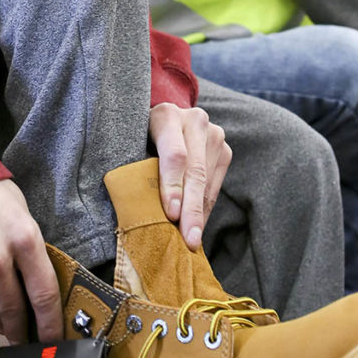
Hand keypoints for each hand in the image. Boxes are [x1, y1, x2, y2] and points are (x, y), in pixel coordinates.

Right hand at [0, 180, 62, 343]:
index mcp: (24, 240)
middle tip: (29, 342)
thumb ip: (31, 253)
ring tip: (6, 325)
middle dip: (23, 332)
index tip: (55, 340)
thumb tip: (40, 291)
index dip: (52, 325)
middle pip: (14, 311)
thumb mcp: (22, 216)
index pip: (44, 296)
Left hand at [149, 103, 231, 249]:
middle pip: (196, 172)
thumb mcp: (133, 145)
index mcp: (166, 115)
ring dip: (199, 215)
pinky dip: (204, 209)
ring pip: (208, 182)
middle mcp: (195, 121)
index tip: (171, 215)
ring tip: (190, 241)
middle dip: (192, 210)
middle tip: (189, 240)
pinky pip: (215, 186)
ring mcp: (214, 134)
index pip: (175, 155)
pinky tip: (196, 227)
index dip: (173, 186)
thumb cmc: (139, 138)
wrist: (164, 120)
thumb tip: (137, 211)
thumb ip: (137, 169)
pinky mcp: (224, 150)